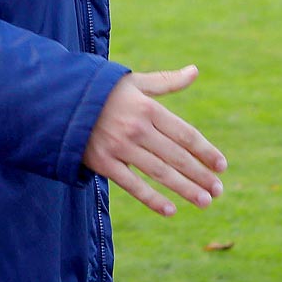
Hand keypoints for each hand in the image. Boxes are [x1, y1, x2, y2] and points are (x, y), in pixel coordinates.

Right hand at [83, 66, 225, 216]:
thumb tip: (194, 71)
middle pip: (177, 156)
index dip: (206, 151)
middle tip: (219, 190)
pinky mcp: (103, 163)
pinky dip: (152, 199)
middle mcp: (136, 128)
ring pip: (159, 173)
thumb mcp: (134, 82)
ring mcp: (119, 147)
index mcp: (148, 108)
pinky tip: (171, 210)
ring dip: (185, 189)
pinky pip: (132, 185)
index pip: (185, 134)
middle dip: (200, 175)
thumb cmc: (102, 91)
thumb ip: (166, 82)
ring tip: (205, 201)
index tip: (222, 166)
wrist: (59, 101)